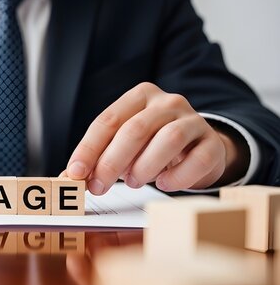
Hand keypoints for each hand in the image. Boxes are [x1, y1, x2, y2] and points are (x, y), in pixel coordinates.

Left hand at [66, 82, 245, 193]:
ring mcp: (193, 121)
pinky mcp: (212, 143)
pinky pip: (198, 159)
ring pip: (168, 140)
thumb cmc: (152, 145)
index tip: (76, 172)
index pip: (108, 120)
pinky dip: (177, 177)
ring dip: (144, 167)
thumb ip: (98, 158)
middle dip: (111, 162)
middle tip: (98, 186)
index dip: (88, 148)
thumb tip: (71, 177)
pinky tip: (164, 183)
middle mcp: (167, 103)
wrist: (197, 147)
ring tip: (133, 182)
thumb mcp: (123, 146)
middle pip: (135, 129)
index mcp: (139, 97)